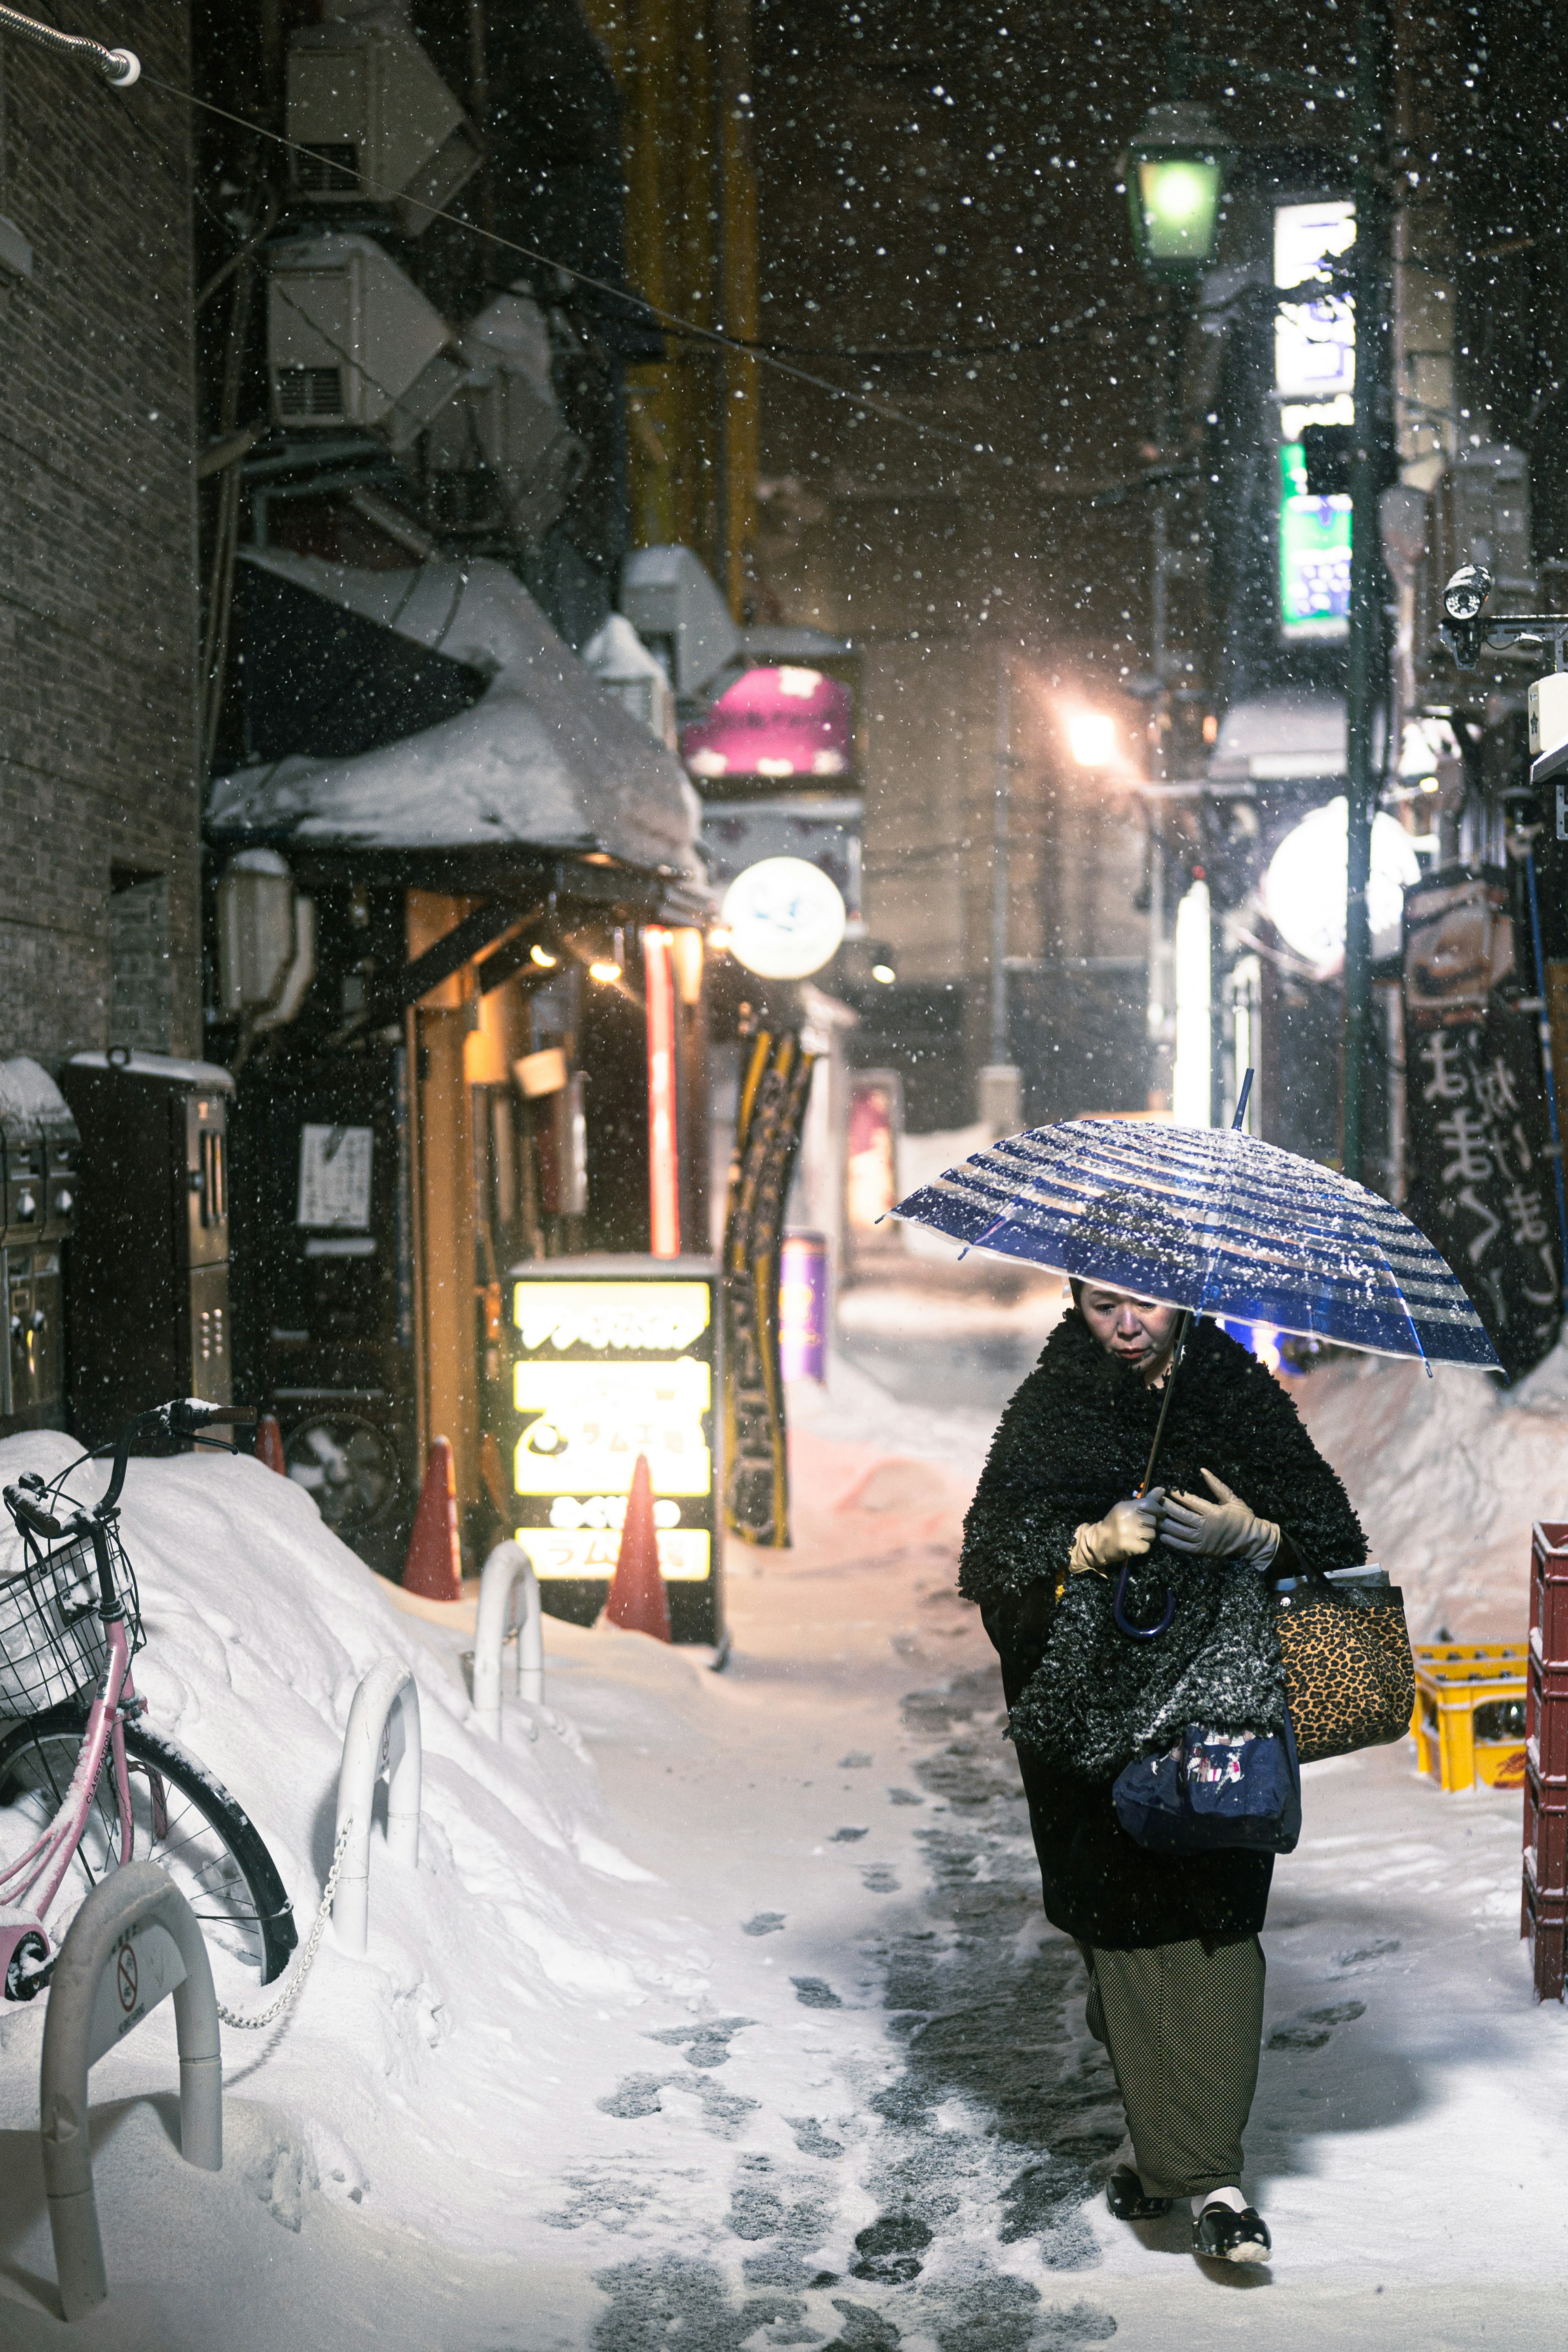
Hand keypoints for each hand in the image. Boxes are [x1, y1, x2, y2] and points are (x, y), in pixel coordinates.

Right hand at [1069, 1489, 1165, 1575]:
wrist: (1099, 1542)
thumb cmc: (1115, 1523)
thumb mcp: (1126, 1508)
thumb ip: (1146, 1500)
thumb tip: (1162, 1490)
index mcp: (1125, 1507)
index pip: (1150, 1504)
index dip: (1158, 1510)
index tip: (1159, 1513)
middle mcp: (1128, 1519)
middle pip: (1153, 1521)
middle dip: (1150, 1525)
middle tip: (1138, 1527)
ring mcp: (1130, 1534)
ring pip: (1152, 1534)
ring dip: (1147, 1536)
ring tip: (1135, 1536)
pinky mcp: (1132, 1547)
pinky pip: (1148, 1546)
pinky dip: (1143, 1546)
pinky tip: (1134, 1544)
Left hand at [1160, 1470, 1278, 1562]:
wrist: (1251, 1540)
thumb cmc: (1243, 1517)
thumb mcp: (1232, 1498)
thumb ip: (1216, 1485)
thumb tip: (1203, 1470)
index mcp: (1212, 1511)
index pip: (1190, 1501)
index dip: (1177, 1495)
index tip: (1168, 1489)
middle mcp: (1205, 1525)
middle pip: (1181, 1515)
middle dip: (1167, 1507)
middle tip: (1156, 1501)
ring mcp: (1203, 1539)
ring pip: (1179, 1531)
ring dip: (1166, 1523)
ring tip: (1155, 1516)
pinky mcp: (1202, 1550)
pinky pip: (1184, 1546)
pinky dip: (1172, 1542)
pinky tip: (1163, 1536)